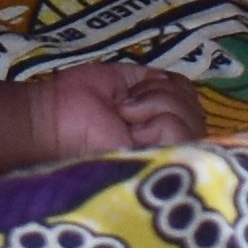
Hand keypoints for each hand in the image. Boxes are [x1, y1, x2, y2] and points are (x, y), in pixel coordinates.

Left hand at [27, 61, 212, 156]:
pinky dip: (155, 120)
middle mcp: (167, 144)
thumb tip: (174, 82)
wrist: (51, 118)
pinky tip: (129, 129)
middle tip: (123, 107)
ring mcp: (164, 158)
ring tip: (123, 117)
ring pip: (192, 119)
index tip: (134, 92)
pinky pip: (180, 132)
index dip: (172, 88)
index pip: (192, 100)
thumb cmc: (76, 99)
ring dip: (155, 106)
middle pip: (196, 109)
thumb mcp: (120, 79)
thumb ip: (152, 81)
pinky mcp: (158, 167)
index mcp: (157, 124)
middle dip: (160, 95)